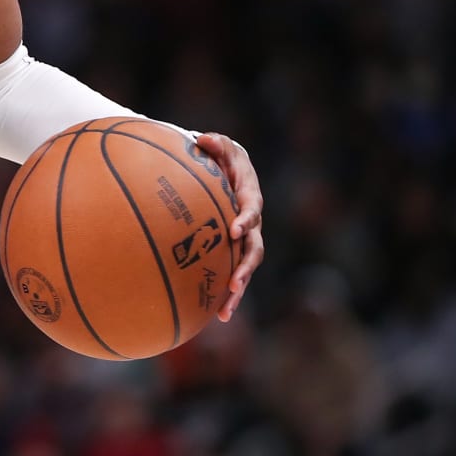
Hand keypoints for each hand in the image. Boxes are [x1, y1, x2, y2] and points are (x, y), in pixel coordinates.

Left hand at [196, 131, 263, 322]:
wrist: (223, 168)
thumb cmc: (218, 155)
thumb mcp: (218, 145)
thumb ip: (214, 143)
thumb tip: (201, 138)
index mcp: (249, 195)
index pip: (252, 207)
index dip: (246, 219)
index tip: (234, 229)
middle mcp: (251, 222)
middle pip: (254, 248)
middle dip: (245, 267)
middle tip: (234, 283)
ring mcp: (243, 239)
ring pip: (245, 268)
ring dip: (237, 290)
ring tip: (225, 311)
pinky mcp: (232, 250)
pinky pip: (230, 273)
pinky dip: (224, 294)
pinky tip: (213, 316)